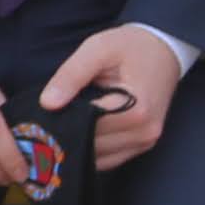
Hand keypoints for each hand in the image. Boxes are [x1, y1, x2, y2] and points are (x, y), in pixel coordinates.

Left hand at [37, 22, 183, 172]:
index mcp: (136, 108)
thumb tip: (47, 104)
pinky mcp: (144, 144)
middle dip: (68, 136)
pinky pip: (110, 159)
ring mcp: (146, 141)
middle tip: (44, 123)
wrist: (164, 49)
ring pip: (99, 157)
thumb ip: (71, 75)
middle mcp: (144, 131)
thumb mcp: (97, 48)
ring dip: (79, 145)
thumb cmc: (131, 46)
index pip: (87, 127)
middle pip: (93, 146)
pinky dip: (92, 150)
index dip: (61, 123)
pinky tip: (79, 133)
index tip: (40, 118)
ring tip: (61, 125)